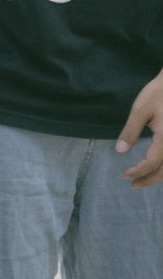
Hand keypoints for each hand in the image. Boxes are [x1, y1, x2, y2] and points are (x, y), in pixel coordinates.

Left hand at [117, 70, 162, 188]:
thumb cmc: (158, 94)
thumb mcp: (140, 110)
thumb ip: (131, 131)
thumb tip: (120, 150)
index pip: (153, 163)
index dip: (139, 171)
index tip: (125, 174)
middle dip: (149, 180)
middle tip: (133, 185)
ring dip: (158, 176)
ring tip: (143, 180)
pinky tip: (155, 167)